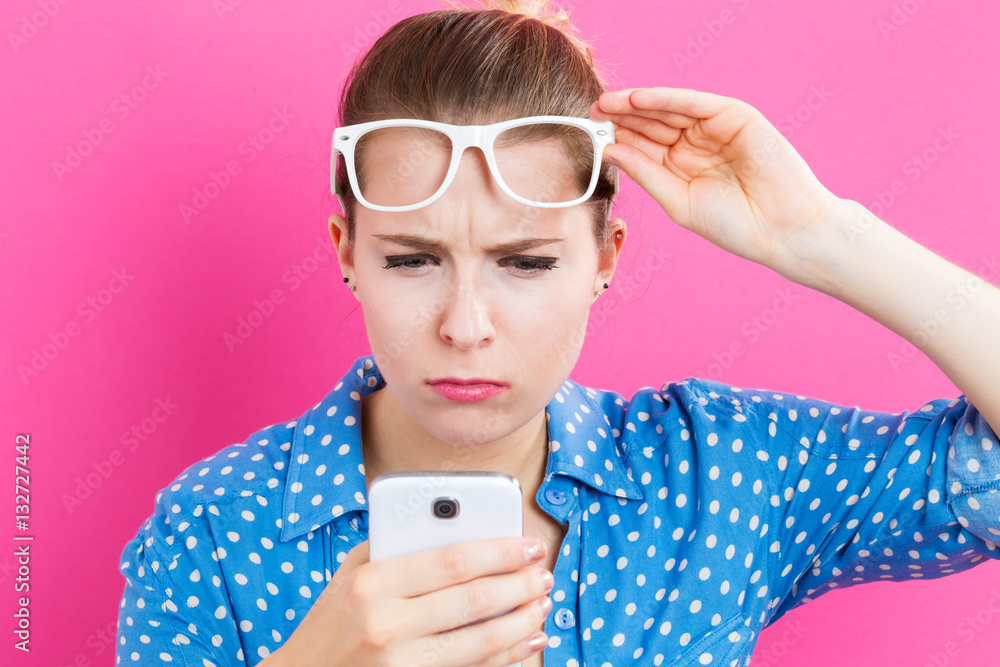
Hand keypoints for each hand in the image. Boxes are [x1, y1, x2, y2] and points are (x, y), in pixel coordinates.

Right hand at [266, 537, 553, 666]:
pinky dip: (508, 655)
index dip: (500, 550)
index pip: (453, 559)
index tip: (529, 543)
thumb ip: (397, 546)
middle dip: (520, 584)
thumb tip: (462, 526)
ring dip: (522, 620)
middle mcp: (386, 623)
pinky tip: (527, 641)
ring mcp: (400, 663)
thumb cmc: (331, 621)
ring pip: (481, 639)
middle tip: (544, 573)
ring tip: (542, 604)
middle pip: (474, 598)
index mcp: (372, 582)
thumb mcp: (351, 574)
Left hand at [590, 87, 847, 286]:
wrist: (783, 230)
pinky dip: (666, 98)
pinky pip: (695, 102)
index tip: (588, 132)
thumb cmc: (735, 224)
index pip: (644, 145)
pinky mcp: (735, 116)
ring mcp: (716, 128)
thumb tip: (609, 150)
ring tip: (607, 103)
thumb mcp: (678, 201)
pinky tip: (639, 99)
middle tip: (591, 111)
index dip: (618, 136)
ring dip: (638, 103)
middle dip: (622, 116)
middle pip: (653, 123)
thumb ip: (646, 173)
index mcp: (682, 166)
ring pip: (670, 109)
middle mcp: (697, 143)